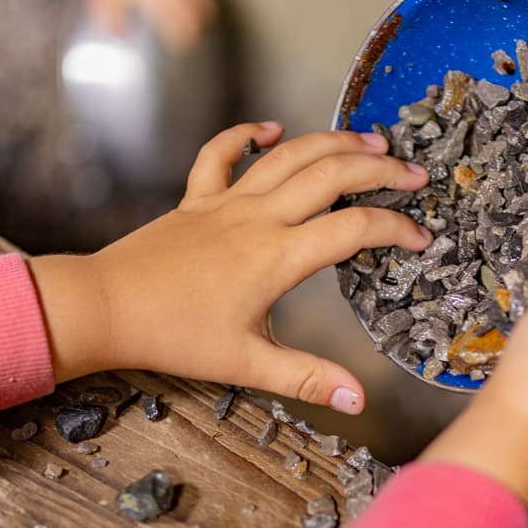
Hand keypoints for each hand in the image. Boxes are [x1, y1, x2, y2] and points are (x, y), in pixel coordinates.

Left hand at [28, 122, 431, 410]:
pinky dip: (248, 134)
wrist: (105, 307)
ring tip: (369, 139)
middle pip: (330, 174)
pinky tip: (271, 128)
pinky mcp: (195, 199)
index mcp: (276, 257)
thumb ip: (306, 378)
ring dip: (332, 141)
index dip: (395, 229)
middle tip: (413, 173)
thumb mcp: (245, 364)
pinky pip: (222, 153)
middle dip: (379, 167)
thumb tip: (358, 399)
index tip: (421, 239)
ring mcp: (224, 202)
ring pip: (288, 155)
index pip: (353, 230)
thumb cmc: (173, 336)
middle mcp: (257, 218)